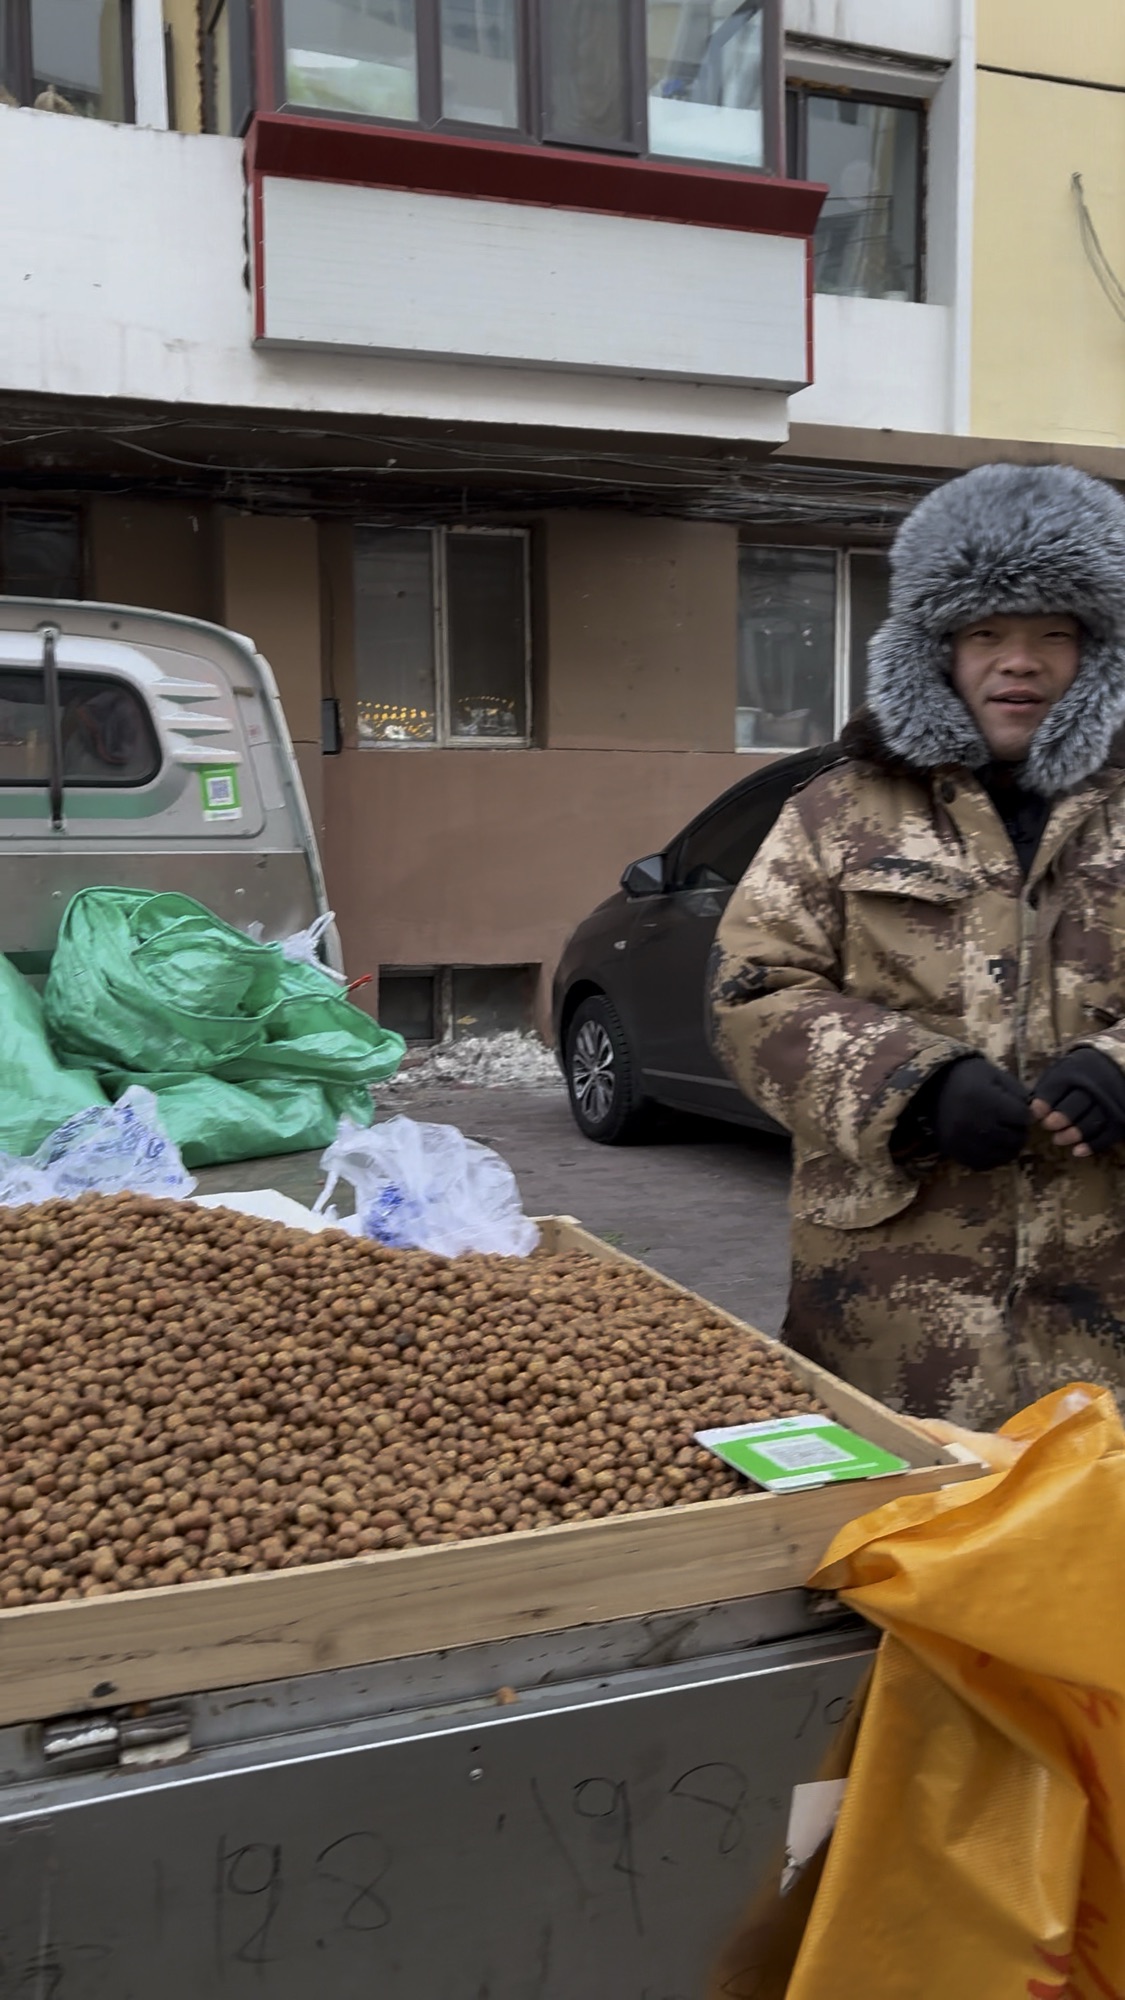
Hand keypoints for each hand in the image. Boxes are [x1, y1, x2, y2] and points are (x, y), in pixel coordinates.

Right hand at [931, 1056, 1030, 1170]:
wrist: (931, 1087)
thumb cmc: (968, 1076)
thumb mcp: (995, 1074)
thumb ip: (1018, 1093)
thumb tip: (1035, 1113)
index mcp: (987, 1101)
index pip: (1022, 1118)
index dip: (1025, 1114)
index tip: (1018, 1110)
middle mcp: (975, 1124)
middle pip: (1015, 1139)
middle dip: (1018, 1131)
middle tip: (1011, 1123)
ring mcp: (964, 1141)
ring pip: (1003, 1155)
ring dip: (1008, 1146)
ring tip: (1002, 1134)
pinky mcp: (955, 1152)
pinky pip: (983, 1164)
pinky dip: (991, 1157)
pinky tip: (990, 1145)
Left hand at [1031, 1048, 1124, 1158]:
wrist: (1116, 1068)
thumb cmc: (1082, 1073)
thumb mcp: (1065, 1070)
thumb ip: (1049, 1087)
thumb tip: (1034, 1108)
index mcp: (1076, 1072)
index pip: (1060, 1086)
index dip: (1047, 1100)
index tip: (1037, 1111)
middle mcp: (1095, 1087)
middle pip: (1078, 1104)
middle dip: (1061, 1117)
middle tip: (1049, 1125)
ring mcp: (1109, 1104)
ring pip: (1091, 1122)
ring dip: (1073, 1134)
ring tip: (1057, 1139)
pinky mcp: (1118, 1120)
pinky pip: (1106, 1136)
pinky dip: (1091, 1145)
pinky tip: (1077, 1151)